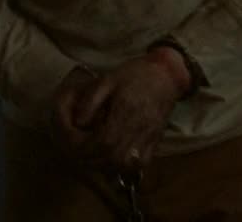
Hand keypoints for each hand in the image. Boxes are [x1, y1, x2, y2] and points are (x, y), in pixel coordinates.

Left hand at [52, 49, 191, 173]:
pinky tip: (116, 158)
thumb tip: (78, 124)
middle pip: (113, 157)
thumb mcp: (107, 80)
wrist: (166, 74)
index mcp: (125, 108)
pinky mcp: (156, 140)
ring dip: (108, 165)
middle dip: (93, 159)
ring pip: (126, 164)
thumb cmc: (134, 75)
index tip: (75, 143)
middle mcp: (139, 125)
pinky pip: (141, 163)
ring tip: (96, 155)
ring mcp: (149, 135)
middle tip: (81, 152)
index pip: (104, 141)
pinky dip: (126, 166)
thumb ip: (90, 102)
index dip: (86, 148)